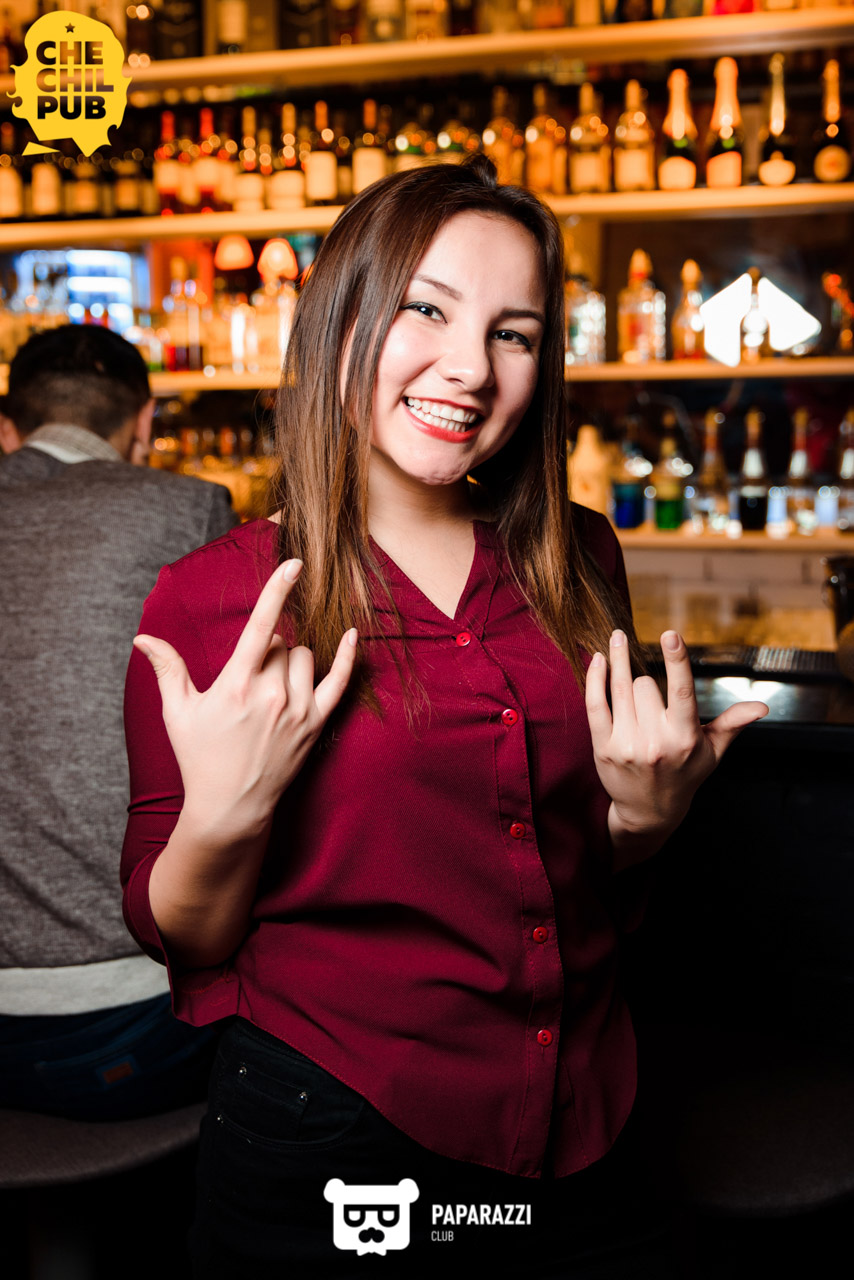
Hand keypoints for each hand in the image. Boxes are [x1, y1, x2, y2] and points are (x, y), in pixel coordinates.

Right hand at [134, 559, 357, 845]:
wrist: (231, 806)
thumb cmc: (200, 757)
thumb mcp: (179, 712)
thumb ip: (168, 669)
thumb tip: (142, 639)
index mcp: (237, 684)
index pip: (262, 626)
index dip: (277, 590)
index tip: (294, 563)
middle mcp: (272, 693)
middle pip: (281, 644)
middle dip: (267, 652)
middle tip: (248, 683)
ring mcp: (298, 709)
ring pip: (305, 658)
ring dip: (292, 662)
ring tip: (271, 690)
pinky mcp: (316, 724)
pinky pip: (340, 682)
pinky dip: (347, 658)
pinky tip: (353, 635)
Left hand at [585, 629, 767, 856]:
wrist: (650, 812)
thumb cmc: (685, 775)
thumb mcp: (712, 752)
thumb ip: (732, 724)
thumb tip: (762, 706)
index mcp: (685, 738)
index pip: (682, 691)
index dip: (676, 660)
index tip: (670, 633)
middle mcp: (656, 742)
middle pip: (646, 684)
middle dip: (647, 682)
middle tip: (650, 698)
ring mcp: (627, 746)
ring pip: (621, 688)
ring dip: (619, 664)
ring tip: (617, 640)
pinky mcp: (603, 748)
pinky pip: (595, 704)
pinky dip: (595, 678)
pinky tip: (599, 658)